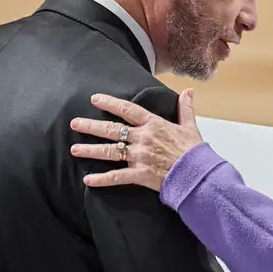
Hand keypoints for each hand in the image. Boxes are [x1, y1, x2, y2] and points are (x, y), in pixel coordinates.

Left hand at [69, 89, 202, 191]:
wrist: (198, 174)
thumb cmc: (194, 152)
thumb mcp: (190, 127)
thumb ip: (185, 109)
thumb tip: (189, 91)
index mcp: (154, 124)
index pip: (127, 109)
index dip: (109, 103)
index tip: (94, 99)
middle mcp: (143, 138)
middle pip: (112, 130)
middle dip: (91, 126)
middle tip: (74, 124)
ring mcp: (140, 157)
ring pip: (110, 151)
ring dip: (91, 150)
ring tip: (74, 149)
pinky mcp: (140, 175)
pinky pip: (117, 177)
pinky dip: (102, 179)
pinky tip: (88, 180)